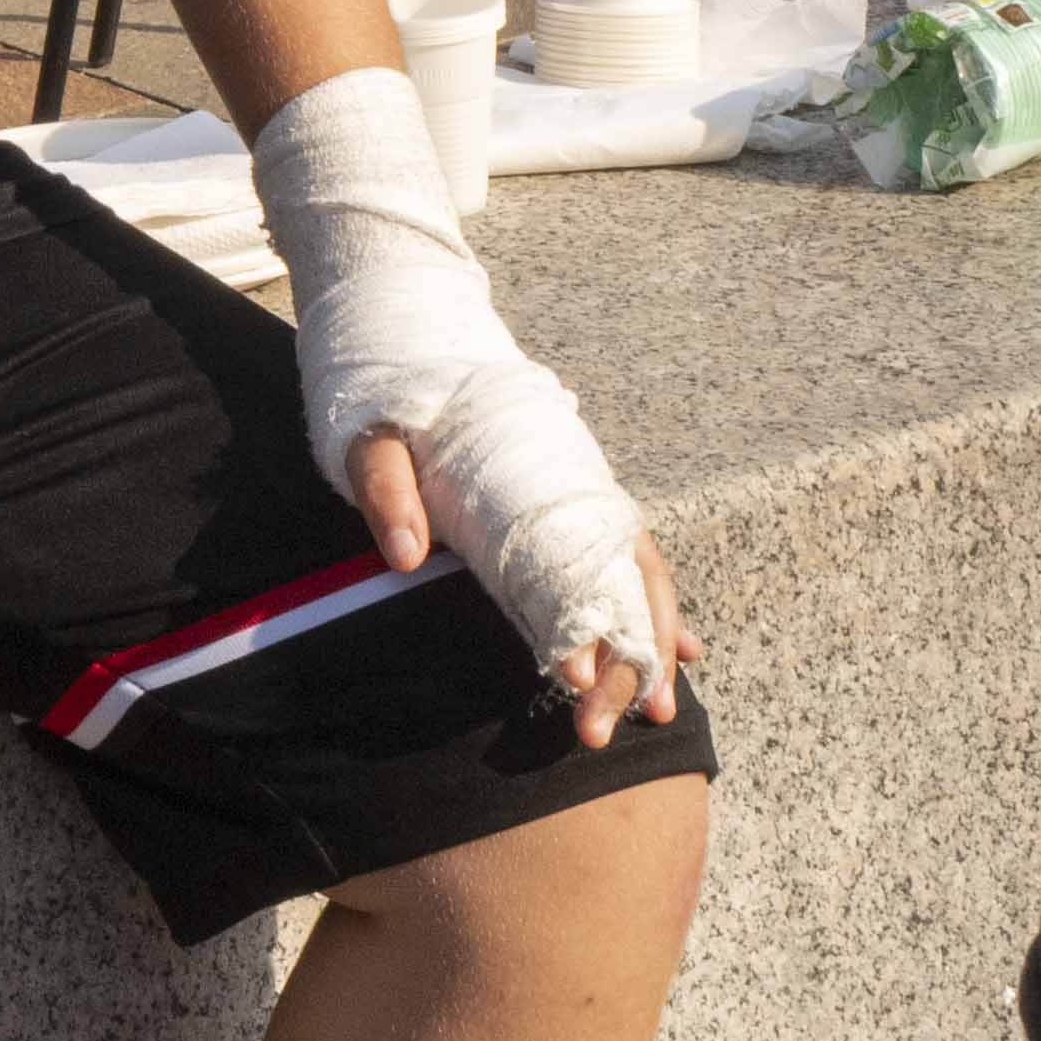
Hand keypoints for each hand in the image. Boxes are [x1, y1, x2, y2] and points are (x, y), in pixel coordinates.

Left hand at [245, 74, 681, 724]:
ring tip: (661, 711)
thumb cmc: (380, 376)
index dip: (580, 625)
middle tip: (607, 729)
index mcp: (519, 471)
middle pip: (616, 578)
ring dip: (649, 642)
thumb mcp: (365, 427)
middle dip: (624, 658)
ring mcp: (573, 489)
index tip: (577, 682)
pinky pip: (621, 556)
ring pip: (633, 573)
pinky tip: (675, 652)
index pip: (566, 562)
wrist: (400, 311)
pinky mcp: (565, 495)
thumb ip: (385, 487)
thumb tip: (409, 557)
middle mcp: (563, 482)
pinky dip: (648, 604)